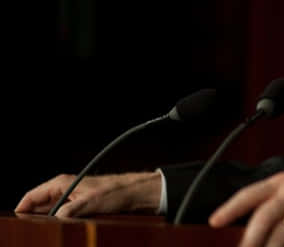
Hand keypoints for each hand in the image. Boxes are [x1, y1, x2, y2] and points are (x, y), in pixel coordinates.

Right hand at [15, 172, 161, 217]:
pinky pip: (62, 214)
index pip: (32, 196)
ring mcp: (72, 197)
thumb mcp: (89, 204)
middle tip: (29, 230)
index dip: (21, 209)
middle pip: (39, 205)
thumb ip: (68, 211)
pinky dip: (58, 221)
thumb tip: (54, 219)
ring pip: (50, 211)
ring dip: (46, 220)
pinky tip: (59, 229)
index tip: (16, 222)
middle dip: (32, 216)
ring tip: (42, 231)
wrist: (135, 193)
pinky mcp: (80, 204)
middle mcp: (64, 189)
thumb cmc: (115, 193)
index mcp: (61, 184)